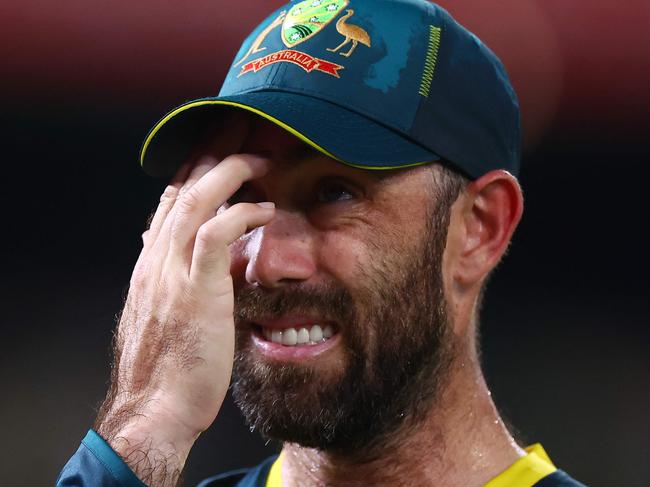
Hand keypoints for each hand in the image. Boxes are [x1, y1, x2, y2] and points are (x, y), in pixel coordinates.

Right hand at [94, 117, 273, 485]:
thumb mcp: (165, 312)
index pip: (171, 198)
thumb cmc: (168, 364)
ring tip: (260, 157)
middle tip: (240, 125)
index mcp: (152, 261)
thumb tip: (182, 254)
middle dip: (211, 150)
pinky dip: (239, 214)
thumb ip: (173, 277)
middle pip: (181, 186)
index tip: (220, 145)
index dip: (195, 166)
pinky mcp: (194, 291)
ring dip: (229, 171)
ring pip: (195, 200)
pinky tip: (264, 207)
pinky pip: (216, 236)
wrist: (154, 409)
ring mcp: (172, 272)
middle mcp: (157, 258)